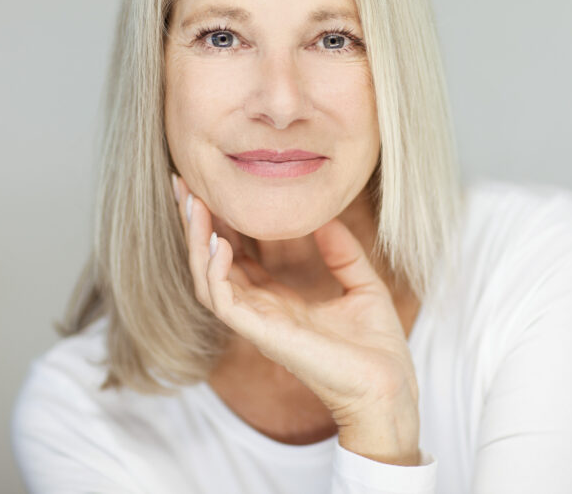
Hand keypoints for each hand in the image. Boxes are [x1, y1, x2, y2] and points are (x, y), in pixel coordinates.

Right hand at [172, 174, 419, 460]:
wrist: (389, 388)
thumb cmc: (378, 349)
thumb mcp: (363, 285)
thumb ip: (342, 252)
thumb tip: (327, 216)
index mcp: (279, 301)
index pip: (235, 257)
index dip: (220, 223)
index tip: (209, 187)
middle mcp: (261, 311)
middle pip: (211, 263)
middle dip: (194, 225)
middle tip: (182, 184)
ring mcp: (259, 324)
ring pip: (207, 279)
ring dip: (196, 242)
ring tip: (192, 203)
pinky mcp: (263, 335)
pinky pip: (224, 302)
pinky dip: (215, 271)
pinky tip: (220, 242)